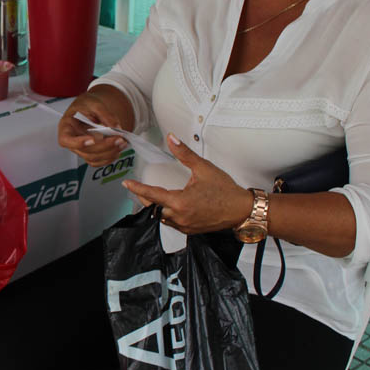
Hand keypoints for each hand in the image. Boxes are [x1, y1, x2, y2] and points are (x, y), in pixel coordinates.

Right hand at [57, 91, 127, 166]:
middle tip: (119, 139)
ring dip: (109, 153)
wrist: (89, 109)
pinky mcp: (89, 154)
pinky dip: (109, 158)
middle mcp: (71, 141)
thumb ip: (104, 114)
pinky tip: (118, 149)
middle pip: (85, 151)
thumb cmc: (86, 105)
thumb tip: (115, 127)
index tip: (92, 139)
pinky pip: (98, 161)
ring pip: (93, 158)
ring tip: (122, 142)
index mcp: (66, 127)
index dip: (78, 142)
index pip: (66, 140)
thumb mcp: (93, 103)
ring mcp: (80, 149)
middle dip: (104, 146)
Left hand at [122, 133, 253, 233]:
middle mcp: (180, 217)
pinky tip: (167, 206)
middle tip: (137, 187)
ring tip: (150, 196)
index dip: (138, 188)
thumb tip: (171, 138)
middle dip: (144, 198)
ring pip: (161, 218)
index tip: (127, 183)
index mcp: (180, 202)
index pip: (152, 194)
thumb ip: (184, 154)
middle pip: (153, 208)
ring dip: (155, 207)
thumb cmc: (225, 190)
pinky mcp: (190, 231)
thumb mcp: (204, 168)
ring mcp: (185, 226)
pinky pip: (172, 223)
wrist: (242, 210)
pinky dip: (166, 214)